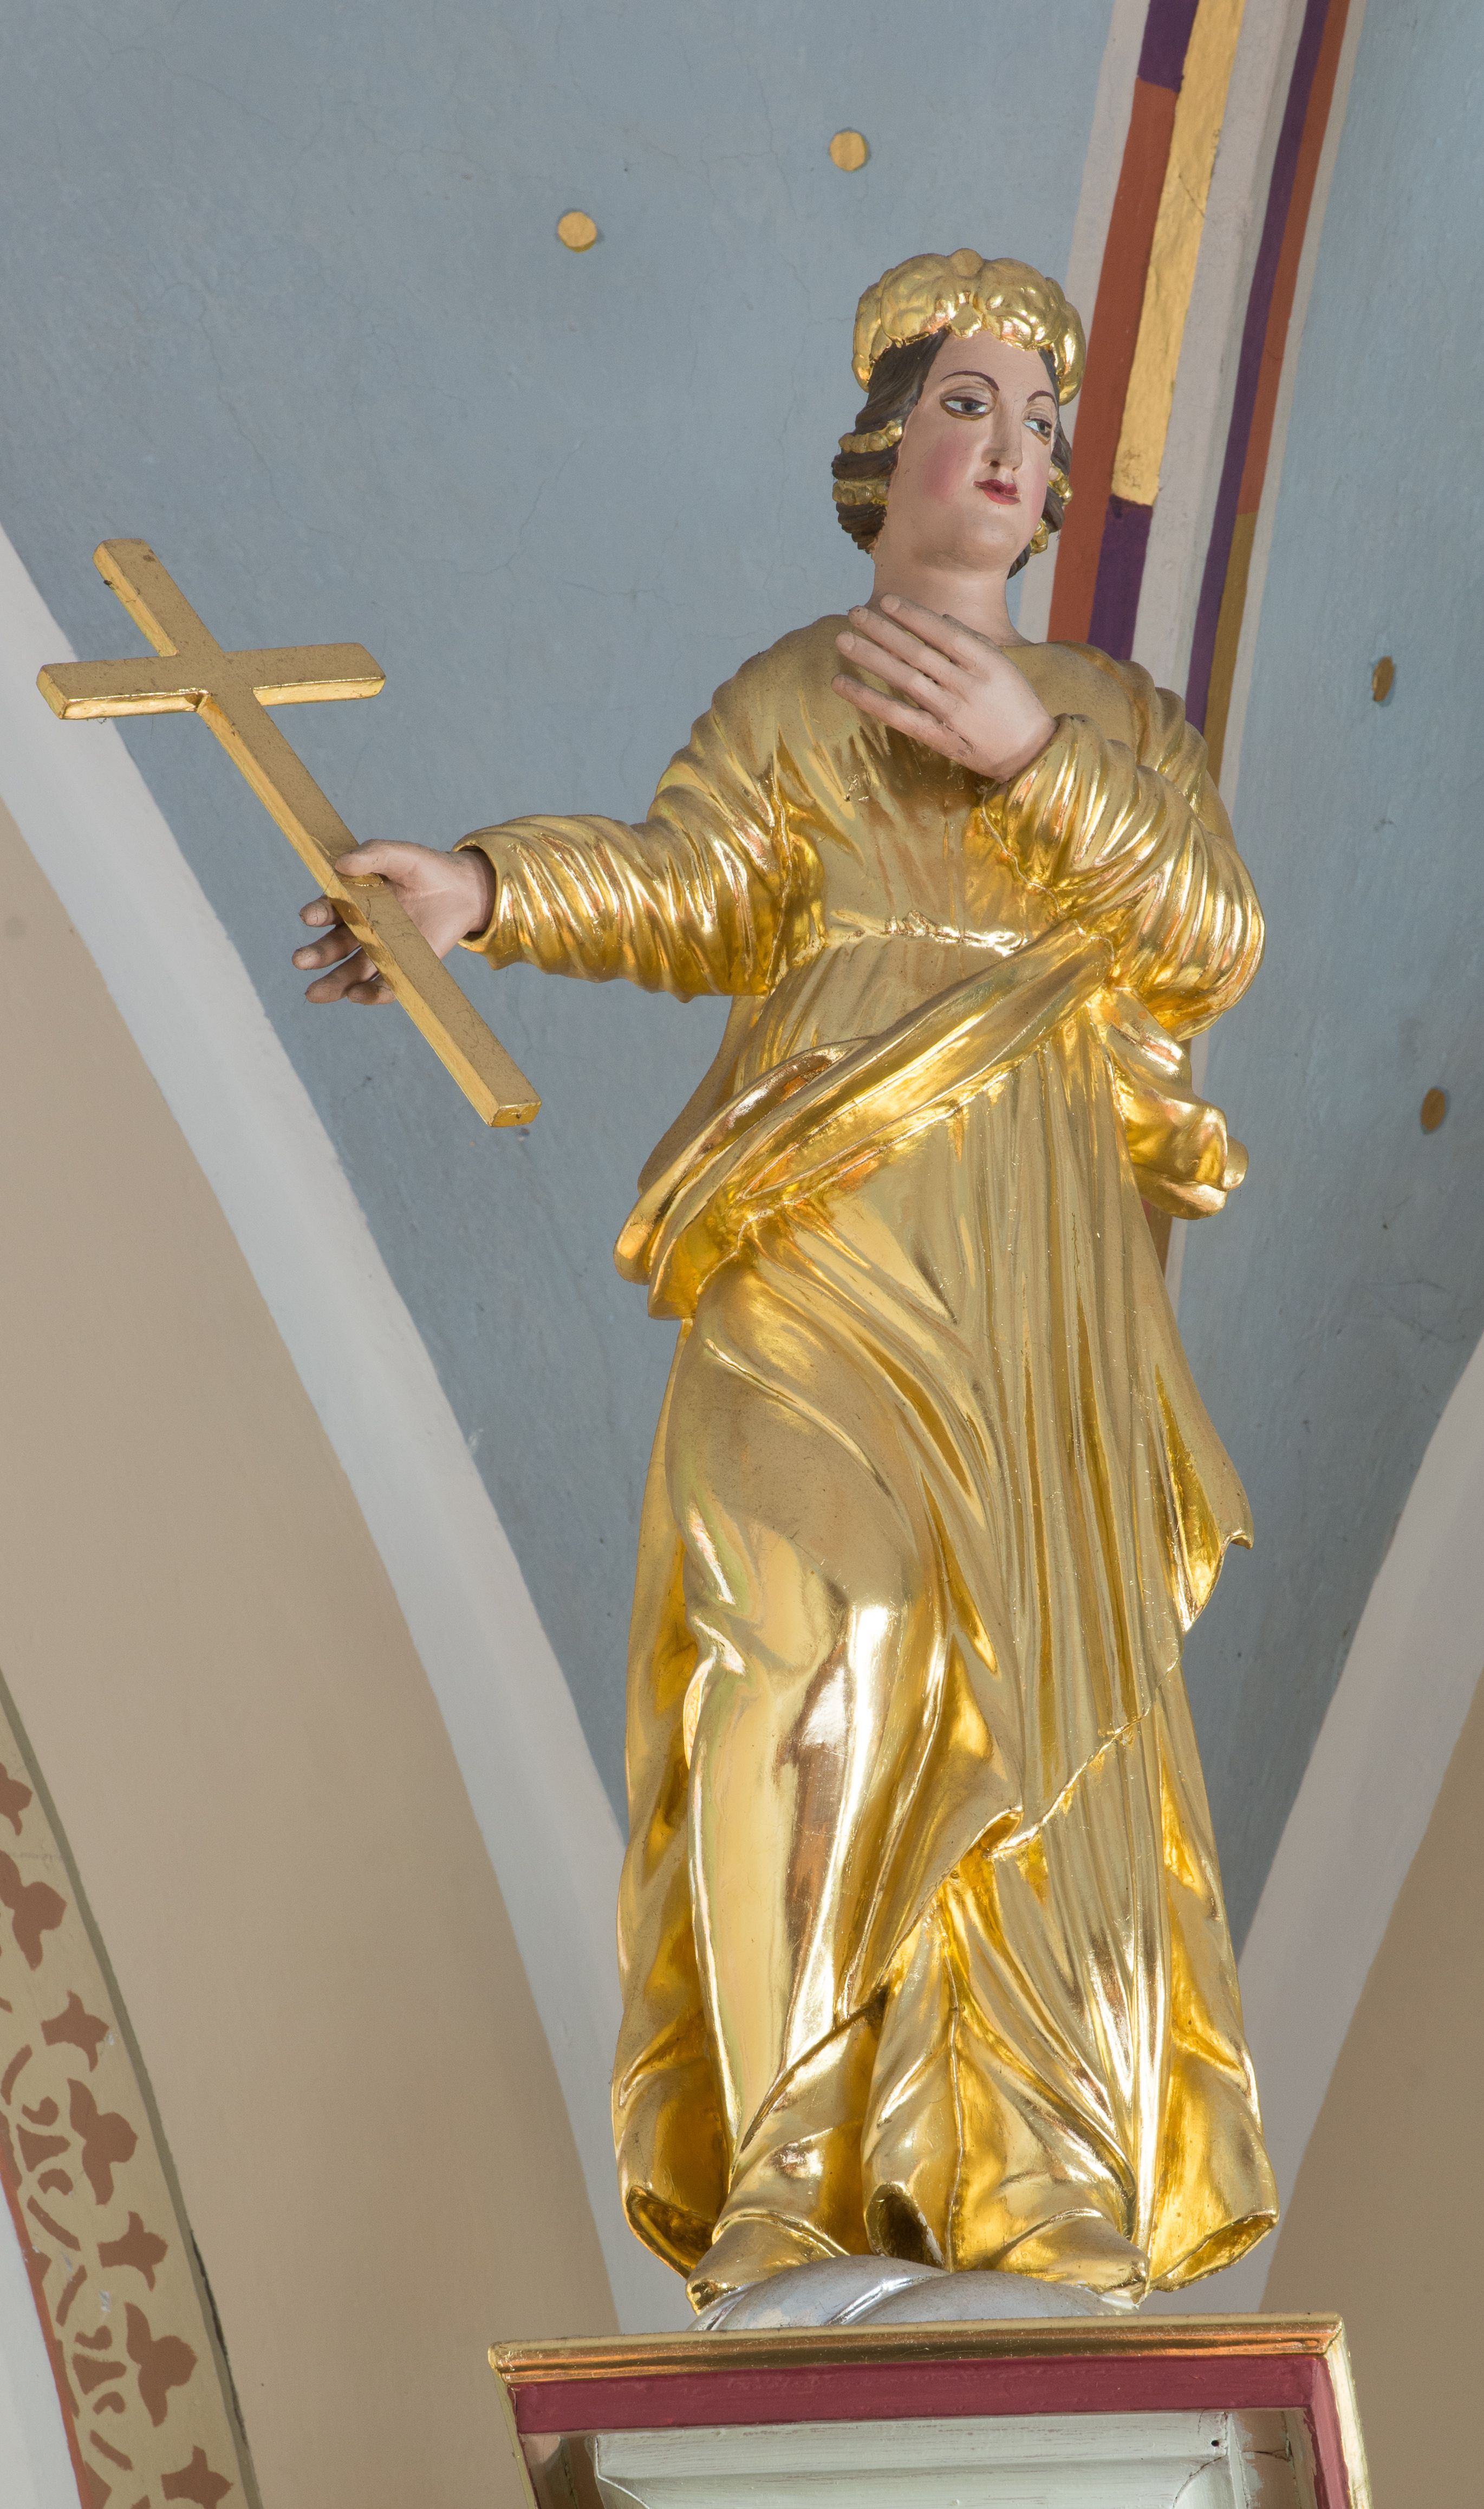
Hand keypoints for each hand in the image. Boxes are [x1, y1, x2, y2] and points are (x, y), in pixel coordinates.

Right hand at [292, 841, 494, 1002]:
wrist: (463, 889)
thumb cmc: (425, 868)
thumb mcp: (399, 854)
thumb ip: (373, 855)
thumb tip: (341, 863)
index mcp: (355, 901)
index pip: (331, 910)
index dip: (318, 913)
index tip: (308, 916)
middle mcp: (364, 930)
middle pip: (335, 946)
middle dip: (317, 955)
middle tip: (299, 960)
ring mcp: (384, 951)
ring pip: (353, 971)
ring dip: (335, 983)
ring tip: (316, 993)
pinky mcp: (406, 967)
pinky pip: (386, 984)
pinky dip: (372, 993)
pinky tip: (357, 996)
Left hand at [832, 595, 1054, 780]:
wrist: (1031, 753)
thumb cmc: (1017, 704)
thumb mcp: (1003, 666)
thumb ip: (973, 641)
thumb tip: (940, 618)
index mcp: (986, 662)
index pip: (942, 631)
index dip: (912, 615)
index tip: (886, 600)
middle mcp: (967, 684)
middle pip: (917, 652)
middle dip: (883, 630)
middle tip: (854, 612)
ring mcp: (951, 712)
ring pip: (904, 679)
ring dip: (871, 657)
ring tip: (843, 640)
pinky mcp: (938, 737)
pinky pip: (897, 715)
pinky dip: (868, 699)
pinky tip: (843, 684)